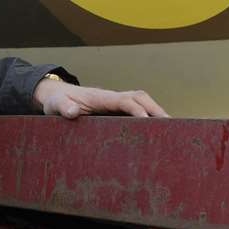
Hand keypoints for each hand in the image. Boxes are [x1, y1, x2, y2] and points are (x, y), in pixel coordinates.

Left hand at [34, 77, 167, 119]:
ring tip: (172, 131)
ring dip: (157, 112)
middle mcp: (112, 97)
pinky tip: (158, 131)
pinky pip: (138, 109)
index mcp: (101, 97)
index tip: (147, 122)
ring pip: (143, 101)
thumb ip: (63, 108)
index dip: (137, 110)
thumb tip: (72, 112)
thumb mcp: (55, 105)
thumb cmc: (57, 102)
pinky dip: (151, 116)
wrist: (58, 96)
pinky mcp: (117, 108)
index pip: (124, 101)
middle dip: (156, 109)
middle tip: (171, 127)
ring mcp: (116, 102)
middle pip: (141, 98)